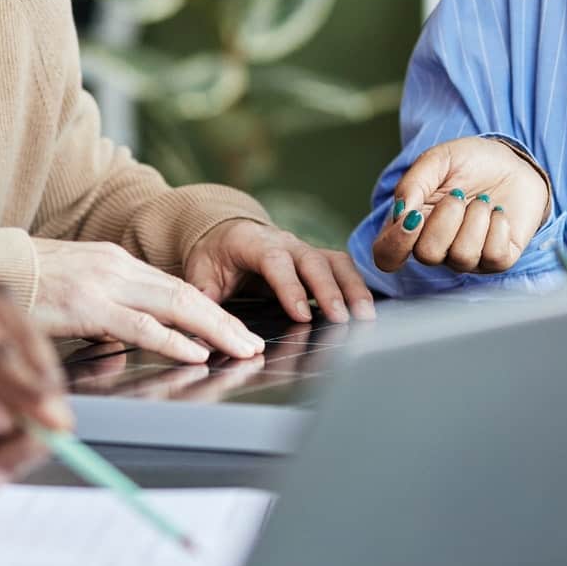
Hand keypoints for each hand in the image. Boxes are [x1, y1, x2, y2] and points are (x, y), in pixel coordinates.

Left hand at [0, 279, 71, 464]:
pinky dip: (18, 433)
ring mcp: (14, 320)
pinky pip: (40, 394)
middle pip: (34, 373)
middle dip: (21, 434)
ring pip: (46, 389)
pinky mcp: (23, 344)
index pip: (0, 358)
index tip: (55, 429)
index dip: (30, 396)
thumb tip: (0, 420)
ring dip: (18, 440)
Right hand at [30, 238, 264, 362]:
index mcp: (117, 263)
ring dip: (215, 330)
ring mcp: (105, 283)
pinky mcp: (88, 305)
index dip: (211, 311)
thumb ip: (105, 311)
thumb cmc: (25, 286)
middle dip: (226, 321)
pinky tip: (197, 354)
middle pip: (187, 294)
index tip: (234, 330)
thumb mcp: (75, 292)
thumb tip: (127, 338)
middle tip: (253, 342)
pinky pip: (141, 325)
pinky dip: (175, 340)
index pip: (176, 287)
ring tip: (242, 349)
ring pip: (176, 305)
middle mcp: (118, 267)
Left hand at [183, 219, 375, 324]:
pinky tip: (368, 312)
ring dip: (353, 289)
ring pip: (336, 262)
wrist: (225, 233)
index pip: (275, 262)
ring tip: (367, 318)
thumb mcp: (199, 274)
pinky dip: (357, 288)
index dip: (290, 288)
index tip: (302, 316)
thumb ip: (202, 298)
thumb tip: (198, 332)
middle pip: (313, 261)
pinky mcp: (318, 259)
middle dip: (330, 291)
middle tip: (343, 319)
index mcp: (253, 243)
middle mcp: (285, 242)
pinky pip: (343, 269)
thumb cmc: (213, 256)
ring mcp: (305, 249)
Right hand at [371, 137, 549, 274]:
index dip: (396, 243)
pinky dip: (498, 226)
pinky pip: (494, 256)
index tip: (416, 215)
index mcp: (412, 225)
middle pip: (427, 255)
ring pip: (462, 256)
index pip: (387, 256)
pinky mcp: (497, 260)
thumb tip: (400, 214)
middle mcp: (436, 247)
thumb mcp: (438, 160)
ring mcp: (467, 258)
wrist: (513, 162)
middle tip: (457, 193)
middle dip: (446, 219)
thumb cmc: (470, 163)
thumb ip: (413, 183)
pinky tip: (498, 212)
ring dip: (475, 219)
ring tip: (482, 200)